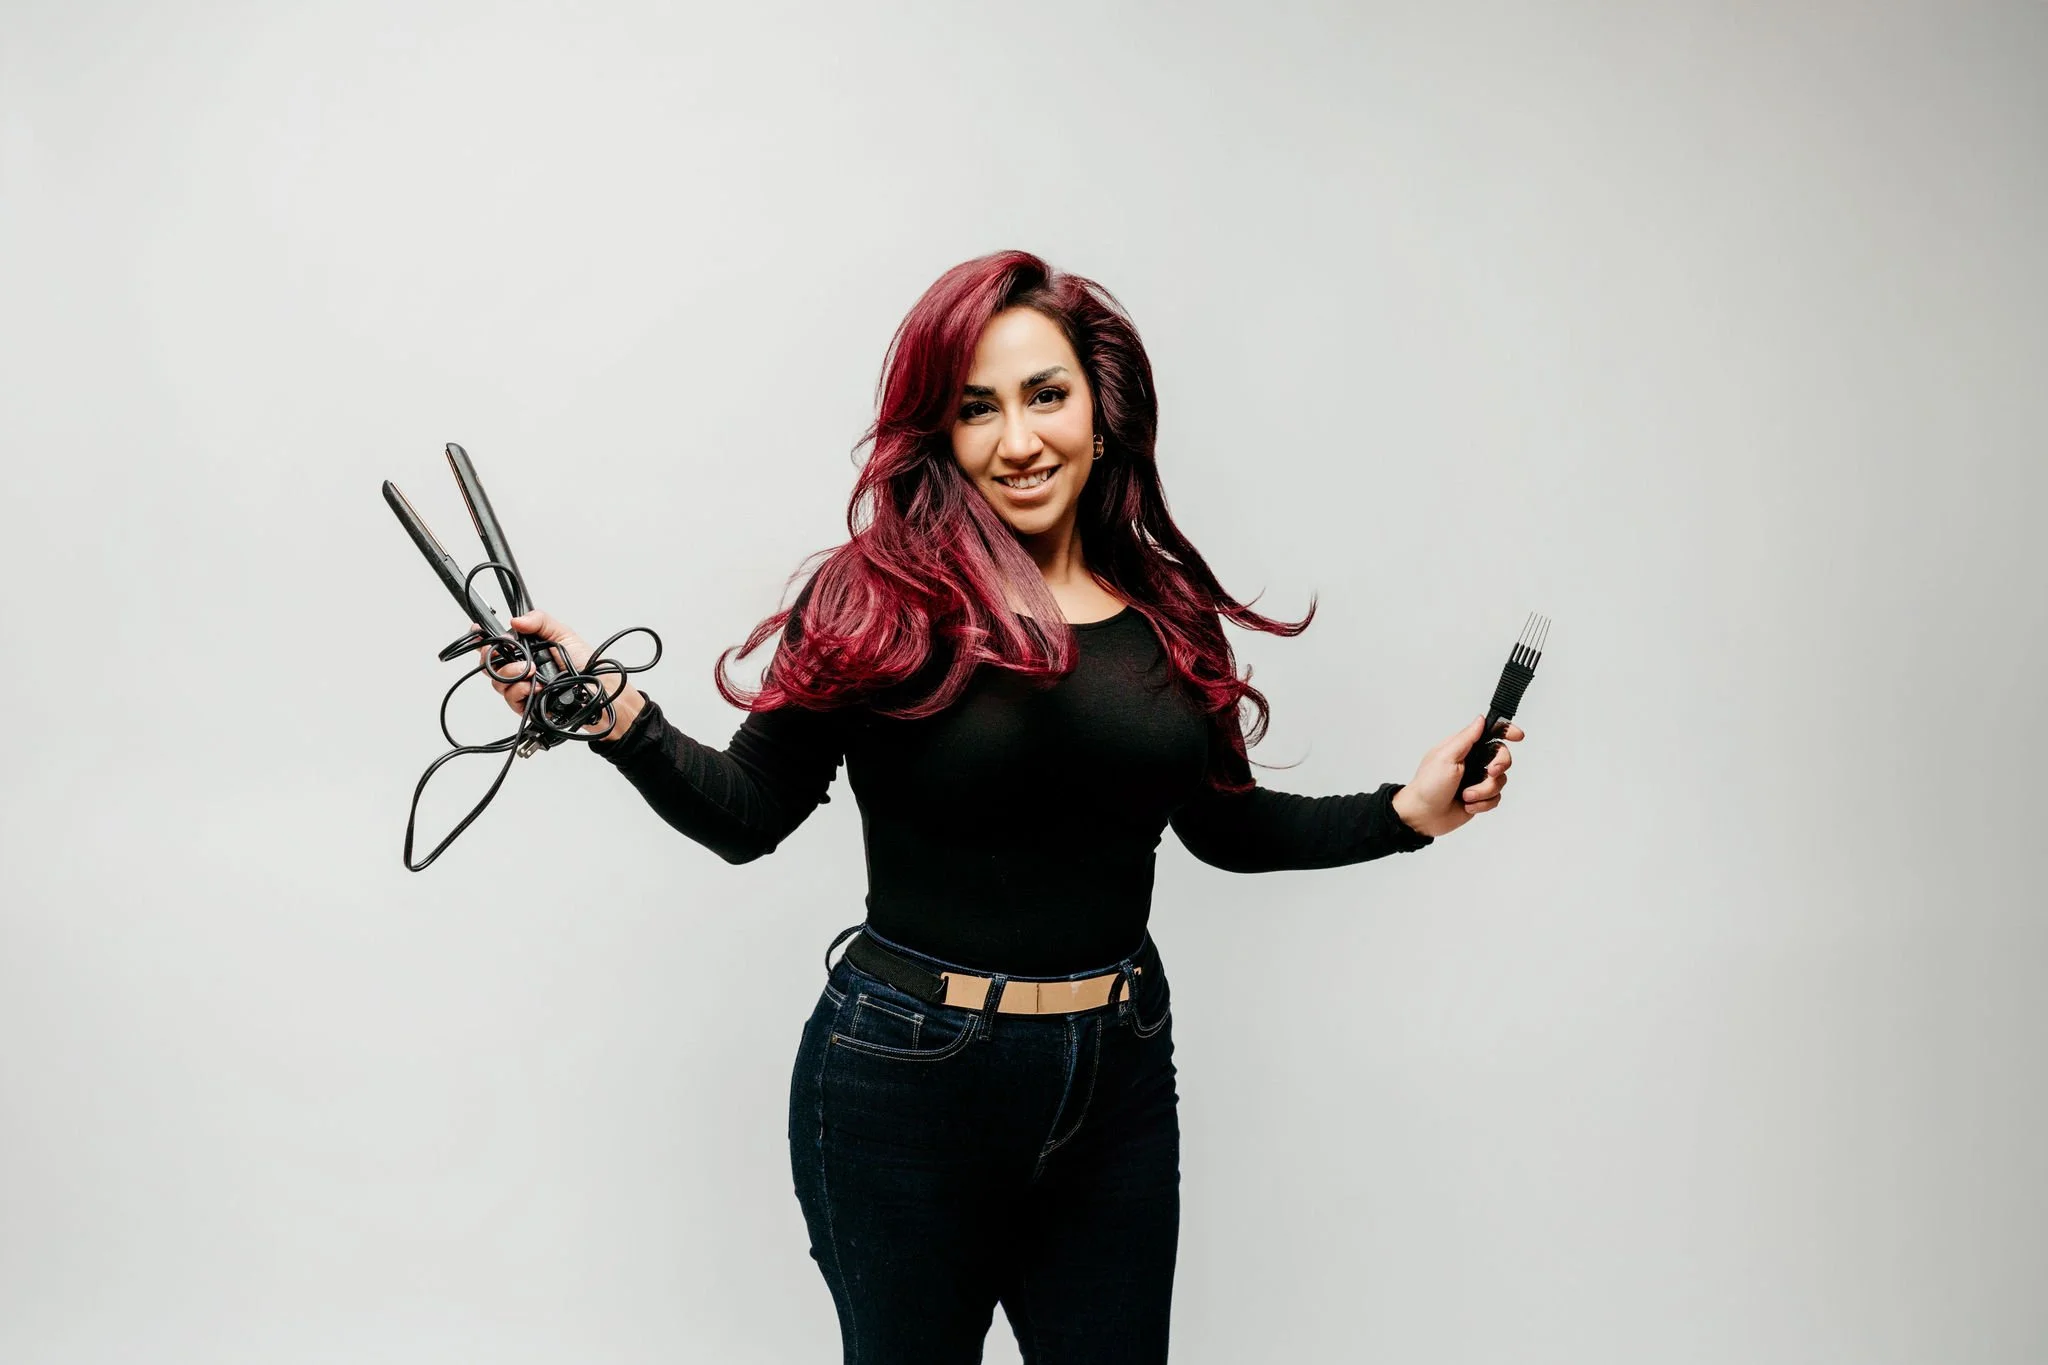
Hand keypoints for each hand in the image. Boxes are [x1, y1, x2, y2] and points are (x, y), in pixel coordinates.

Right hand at [473, 609, 641, 738]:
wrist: (603, 693)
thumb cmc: (588, 665)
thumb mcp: (565, 635)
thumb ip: (540, 622)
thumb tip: (516, 620)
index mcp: (527, 649)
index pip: (497, 645)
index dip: (484, 640)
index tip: (482, 635)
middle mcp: (522, 669)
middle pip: (490, 665)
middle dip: (496, 660)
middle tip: (519, 660)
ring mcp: (524, 688)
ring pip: (498, 684)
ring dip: (513, 677)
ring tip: (534, 675)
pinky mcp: (528, 707)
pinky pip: (512, 701)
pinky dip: (521, 693)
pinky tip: (536, 690)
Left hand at [1389, 714, 1523, 838]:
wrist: (1423, 816)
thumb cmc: (1428, 785)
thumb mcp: (1446, 757)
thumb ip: (1466, 738)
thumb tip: (1480, 719)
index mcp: (1463, 748)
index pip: (1490, 734)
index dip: (1507, 732)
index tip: (1518, 736)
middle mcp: (1473, 762)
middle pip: (1502, 758)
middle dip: (1499, 766)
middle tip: (1489, 772)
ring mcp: (1477, 780)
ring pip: (1500, 781)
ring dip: (1484, 791)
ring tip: (1466, 796)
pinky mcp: (1480, 798)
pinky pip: (1495, 799)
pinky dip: (1482, 804)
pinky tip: (1467, 806)